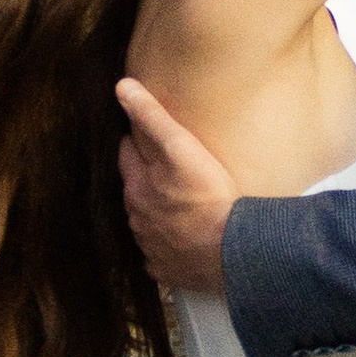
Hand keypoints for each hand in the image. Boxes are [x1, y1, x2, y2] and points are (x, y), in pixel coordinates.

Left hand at [117, 80, 238, 295]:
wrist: (233, 250)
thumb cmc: (209, 197)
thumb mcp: (181, 147)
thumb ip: (152, 116)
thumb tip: (122, 87)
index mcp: (137, 188)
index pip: (127, 158)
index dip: (135, 145)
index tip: (142, 140)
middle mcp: (138, 219)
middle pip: (136, 193)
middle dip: (144, 182)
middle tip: (164, 173)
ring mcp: (151, 247)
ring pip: (147, 225)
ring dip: (157, 215)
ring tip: (177, 207)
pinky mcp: (167, 270)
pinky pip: (161, 257)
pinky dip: (167, 249)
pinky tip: (183, 243)